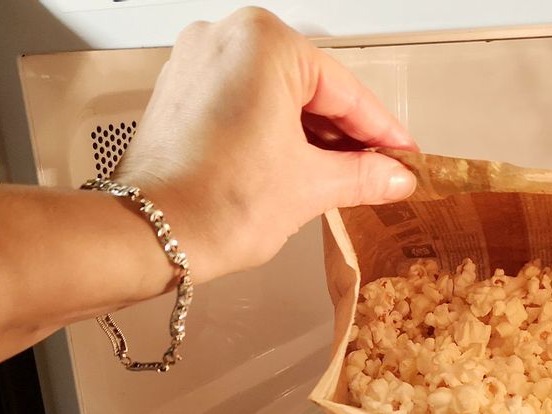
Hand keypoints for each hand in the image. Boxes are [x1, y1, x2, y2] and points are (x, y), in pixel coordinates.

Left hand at [111, 7, 418, 284]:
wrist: (148, 236)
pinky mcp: (181, 93)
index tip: (403, 153)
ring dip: (311, 136)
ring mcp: (197, 64)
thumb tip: (393, 176)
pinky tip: (298, 167)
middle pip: (310, 88)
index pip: (344, 90)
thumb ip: (362, 174)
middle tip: (380, 170)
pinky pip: (244, 105)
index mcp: (263, 43)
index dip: (382, 130)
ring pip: (276, 97)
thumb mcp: (310, 186)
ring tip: (343, 178)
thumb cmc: (212, 204)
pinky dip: (273, 133)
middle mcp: (225, 39)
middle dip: (346, 134)